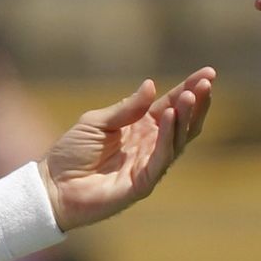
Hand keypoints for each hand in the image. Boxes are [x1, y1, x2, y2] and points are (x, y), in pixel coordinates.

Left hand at [43, 67, 214, 230]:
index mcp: (141, 127)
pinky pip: (162, 159)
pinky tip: (171, 117)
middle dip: (196, 102)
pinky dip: (169, 138)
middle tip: (207, 83)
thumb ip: (126, 108)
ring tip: (191, 96)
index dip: (189, 89)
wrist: (52, 187)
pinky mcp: (143, 183)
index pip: (171, 105)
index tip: (208, 73)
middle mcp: (150, 145)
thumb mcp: (97, 122)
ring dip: (186, 117)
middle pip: (182, 122)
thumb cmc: (72, 153)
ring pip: (178, 139)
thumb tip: (151, 85)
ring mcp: (149, 165)